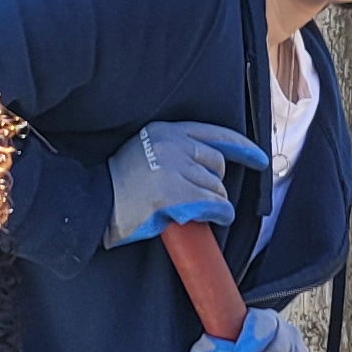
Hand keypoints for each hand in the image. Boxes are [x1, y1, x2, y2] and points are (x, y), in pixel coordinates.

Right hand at [103, 120, 268, 248]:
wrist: (92, 203)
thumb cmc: (119, 184)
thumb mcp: (145, 151)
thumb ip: (174, 150)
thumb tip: (210, 166)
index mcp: (166, 132)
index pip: (215, 134)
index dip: (242, 147)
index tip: (259, 158)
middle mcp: (173, 146)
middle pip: (218, 164)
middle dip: (215, 183)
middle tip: (201, 199)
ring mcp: (174, 170)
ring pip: (217, 188)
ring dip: (215, 203)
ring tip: (194, 211)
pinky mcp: (175, 195)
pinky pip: (216, 206)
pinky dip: (220, 215)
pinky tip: (215, 220)